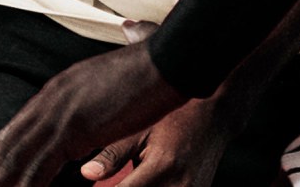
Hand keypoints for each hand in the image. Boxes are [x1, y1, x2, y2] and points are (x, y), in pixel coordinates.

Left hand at [0, 43, 187, 186]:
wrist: (167, 60)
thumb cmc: (148, 71)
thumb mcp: (106, 82)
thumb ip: (86, 95)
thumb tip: (78, 103)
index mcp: (60, 90)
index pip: (26, 122)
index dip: (7, 144)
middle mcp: (52, 100)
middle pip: (15, 141)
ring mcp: (59, 113)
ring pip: (20, 154)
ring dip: (2, 179)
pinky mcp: (73, 129)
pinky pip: (42, 163)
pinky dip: (29, 181)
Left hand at [78, 98, 231, 186]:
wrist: (214, 118)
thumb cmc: (172, 119)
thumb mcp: (138, 131)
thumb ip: (112, 156)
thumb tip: (86, 174)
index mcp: (162, 167)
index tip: (94, 186)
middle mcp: (180, 186)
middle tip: (112, 180)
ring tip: (129, 177)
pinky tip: (139, 181)